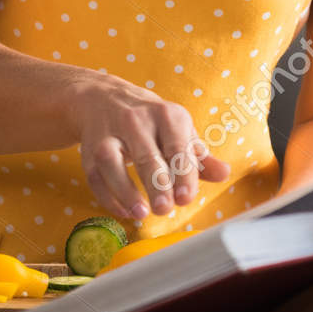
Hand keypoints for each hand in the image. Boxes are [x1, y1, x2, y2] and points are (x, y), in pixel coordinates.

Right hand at [68, 75, 229, 220]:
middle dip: (155, 184)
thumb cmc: (149, 121)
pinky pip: (94, 175)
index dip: (182, 174)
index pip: (177, 146)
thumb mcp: (178, 130)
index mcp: (165, 115)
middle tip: (165, 209)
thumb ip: (200, 156)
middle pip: (145, 156)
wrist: (101, 98)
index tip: (185, 198)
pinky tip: (124, 211)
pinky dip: (107, 196)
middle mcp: (134, 120)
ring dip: (125, 190)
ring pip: (111, 163)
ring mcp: (107, 134)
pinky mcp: (88, 149)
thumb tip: (224, 174)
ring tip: (141, 213)